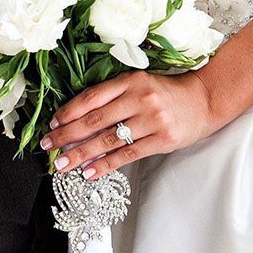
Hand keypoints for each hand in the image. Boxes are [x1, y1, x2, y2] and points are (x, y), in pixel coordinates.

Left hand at [39, 69, 218, 179]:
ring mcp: (151, 120)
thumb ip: (113, 96)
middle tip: (49, 146)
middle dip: (67, 135)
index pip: (91, 97)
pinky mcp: (161, 140)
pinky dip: (105, 165)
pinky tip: (89, 172)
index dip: (68, 112)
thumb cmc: (166, 92)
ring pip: (108, 140)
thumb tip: (78, 118)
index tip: (52, 123)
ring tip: (63, 164)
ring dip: (81, 154)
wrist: (204, 100)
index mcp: (130, 80)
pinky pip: (126, 155)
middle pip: (95, 120)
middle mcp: (139, 98)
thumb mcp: (139, 84)